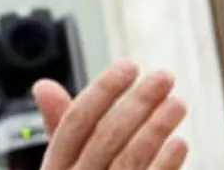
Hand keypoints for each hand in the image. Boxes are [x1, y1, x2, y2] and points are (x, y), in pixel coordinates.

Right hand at [33, 59, 189, 168]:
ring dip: (156, 127)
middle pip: (105, 137)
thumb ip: (62, 128)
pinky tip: (180, 143)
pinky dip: (165, 164)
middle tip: (165, 77)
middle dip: (137, 103)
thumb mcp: (66, 166)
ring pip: (128, 160)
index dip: (102, 90)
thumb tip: (43, 85)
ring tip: (178, 103)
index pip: (74, 123)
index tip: (130, 65)